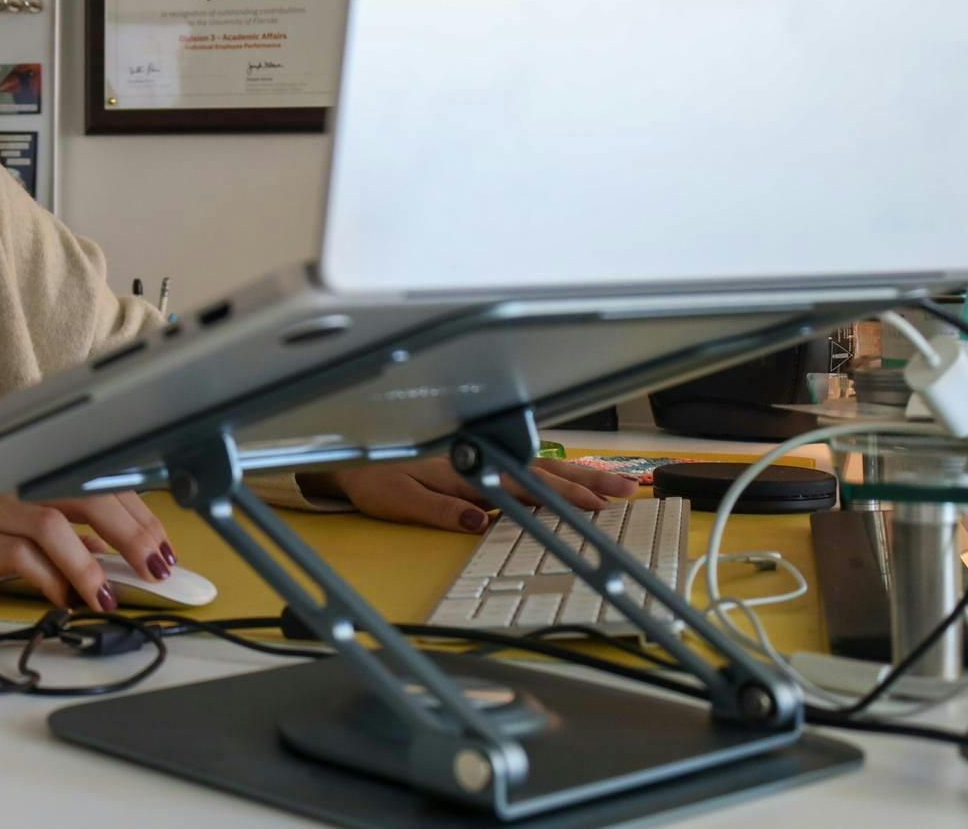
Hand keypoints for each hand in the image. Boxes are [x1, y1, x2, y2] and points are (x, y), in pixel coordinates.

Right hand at [0, 492, 174, 610]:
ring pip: (55, 523)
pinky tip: (60, 599)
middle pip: (88, 495)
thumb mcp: (11, 533)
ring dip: (91, 563)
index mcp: (32, 483)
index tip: (163, 547)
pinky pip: (18, 554)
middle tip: (156, 568)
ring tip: (110, 597)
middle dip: (132, 532)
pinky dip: (46, 577)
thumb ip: (56, 540)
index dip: (140, 514)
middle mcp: (16, 488)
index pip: (100, 486)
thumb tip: (108, 562)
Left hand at [329, 457, 638, 532]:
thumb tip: (481, 521)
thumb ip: (439, 509)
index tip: (599, 504)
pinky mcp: (477, 455)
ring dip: (577, 473)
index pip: (523, 485)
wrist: (346, 452)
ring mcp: (480, 454)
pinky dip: (554, 468)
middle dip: (586, 480)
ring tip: (616, 482)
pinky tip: (575, 474)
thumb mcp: (397, 499)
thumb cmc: (370, 477)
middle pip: (542, 470)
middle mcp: (478, 457)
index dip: (562, 495)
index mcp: (464, 468)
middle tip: (628, 489)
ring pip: (538, 463)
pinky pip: (525, 461)